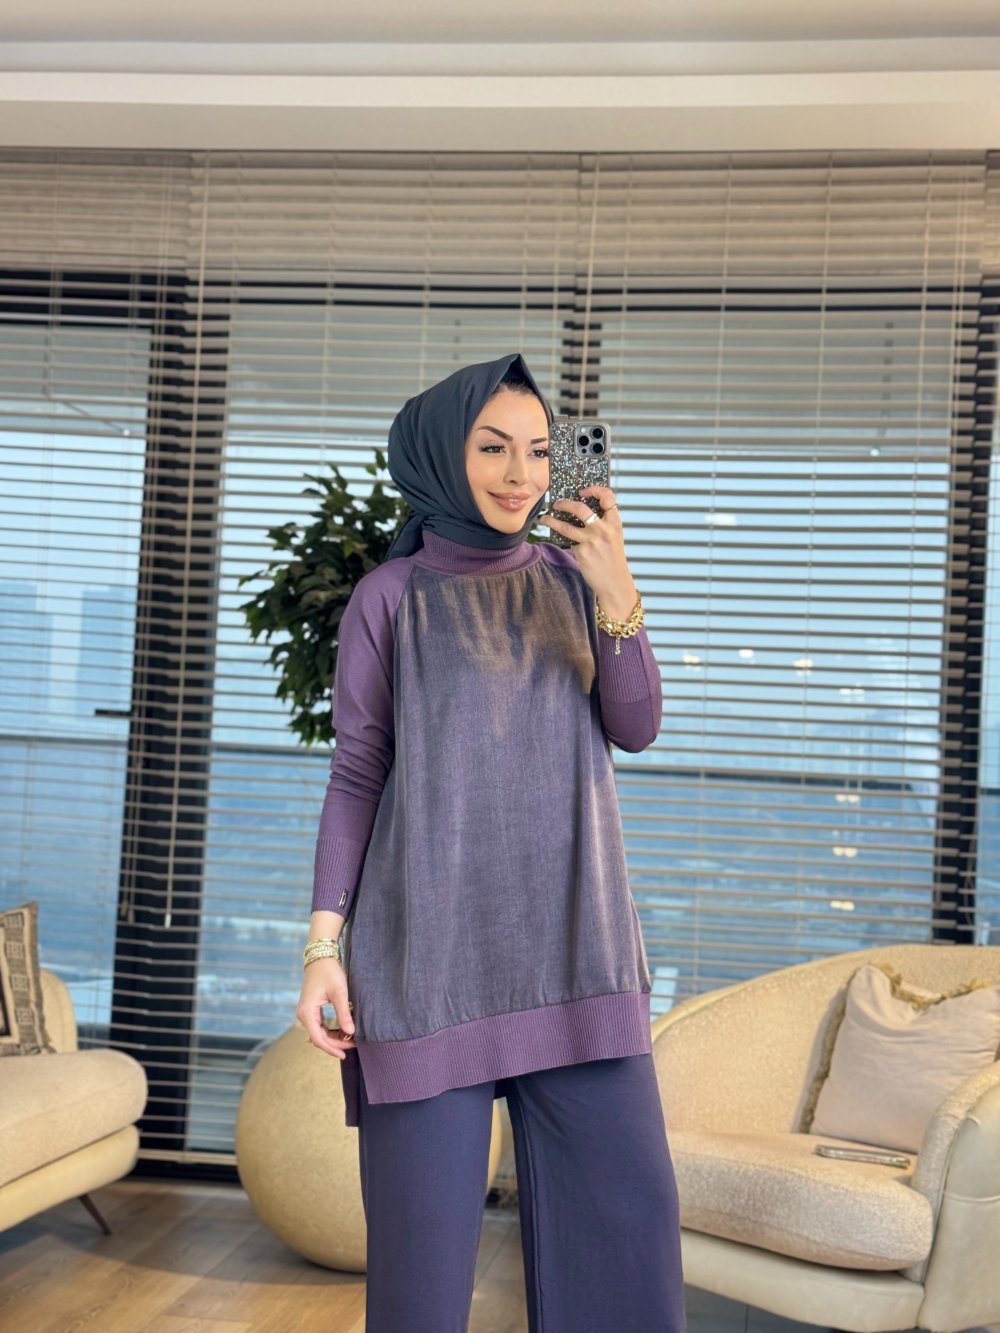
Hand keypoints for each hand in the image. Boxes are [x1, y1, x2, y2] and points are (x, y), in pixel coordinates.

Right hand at [296, 957, 356, 1059]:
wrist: (320, 957)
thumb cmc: (329, 972)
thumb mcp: (339, 992)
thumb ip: (344, 1013)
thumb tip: (350, 1033)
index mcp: (307, 1013)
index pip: (318, 1038)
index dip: (331, 1048)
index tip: (344, 1054)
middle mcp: (303, 1015)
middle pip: (319, 1038)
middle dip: (336, 1043)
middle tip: (354, 1044)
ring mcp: (306, 1013)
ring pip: (320, 1033)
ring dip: (334, 1037)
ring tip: (351, 1039)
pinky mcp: (311, 1010)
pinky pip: (320, 1026)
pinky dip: (331, 1030)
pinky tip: (343, 1031)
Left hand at [539, 484, 638, 618]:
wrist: (614, 582)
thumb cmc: (612, 557)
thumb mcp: (614, 536)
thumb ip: (603, 522)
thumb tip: (580, 508)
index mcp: (614, 522)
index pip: (607, 496)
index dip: (594, 489)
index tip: (582, 491)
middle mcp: (604, 529)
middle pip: (579, 508)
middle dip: (564, 503)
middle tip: (556, 504)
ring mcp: (592, 541)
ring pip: (565, 526)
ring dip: (550, 520)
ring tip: (544, 519)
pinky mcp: (582, 553)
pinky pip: (568, 542)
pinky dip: (562, 540)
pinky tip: (557, 539)